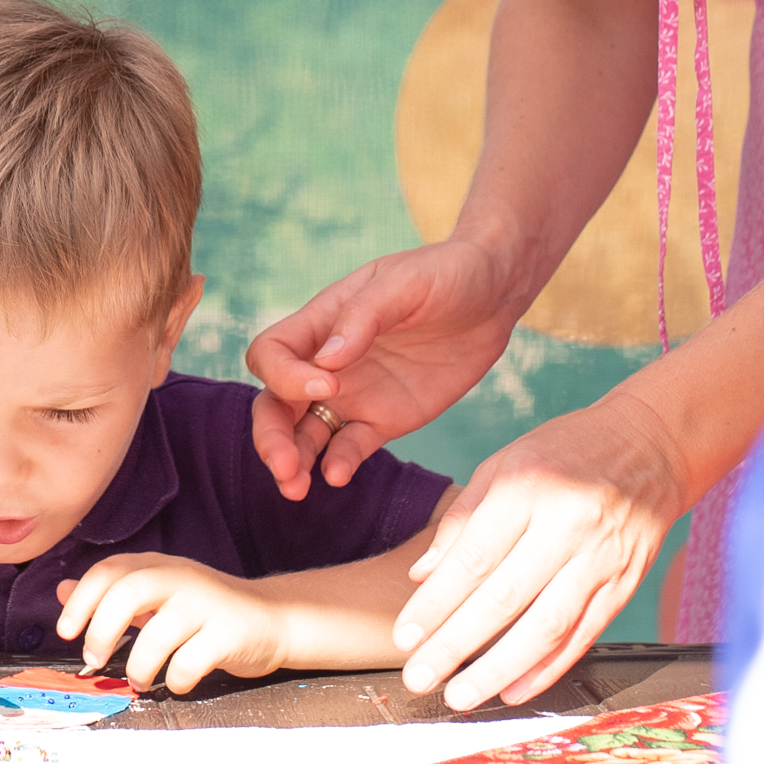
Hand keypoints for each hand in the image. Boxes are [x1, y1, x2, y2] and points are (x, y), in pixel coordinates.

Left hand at [56, 555, 292, 693]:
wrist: (272, 619)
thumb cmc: (206, 612)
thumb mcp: (157, 595)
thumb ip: (112, 593)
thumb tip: (62, 591)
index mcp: (158, 567)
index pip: (108, 571)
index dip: (81, 601)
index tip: (66, 632)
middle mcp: (181, 578)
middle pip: (128, 591)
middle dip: (102, 629)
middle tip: (93, 660)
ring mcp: (207, 605)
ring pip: (159, 633)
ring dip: (139, 666)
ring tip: (139, 680)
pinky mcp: (231, 634)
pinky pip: (191, 662)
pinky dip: (176, 679)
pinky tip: (177, 681)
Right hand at [245, 238, 523, 499]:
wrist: (492, 296)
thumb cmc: (444, 274)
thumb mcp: (405, 282)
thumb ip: (364, 316)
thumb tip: (327, 362)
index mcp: (320, 322)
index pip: (272, 354)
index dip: (285, 376)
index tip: (329, 385)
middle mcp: (326, 364)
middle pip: (274, 403)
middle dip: (271, 435)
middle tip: (284, 466)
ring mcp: (353, 395)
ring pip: (304, 433)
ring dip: (294, 460)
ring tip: (296, 488)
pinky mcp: (384, 420)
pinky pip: (350, 447)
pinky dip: (339, 463)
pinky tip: (337, 475)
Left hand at [391, 397, 684, 710]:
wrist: (651, 445)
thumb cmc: (566, 452)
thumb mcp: (505, 464)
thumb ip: (461, 519)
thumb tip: (422, 575)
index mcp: (528, 489)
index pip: (473, 558)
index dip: (436, 603)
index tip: (405, 636)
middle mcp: (566, 526)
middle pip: (504, 599)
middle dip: (456, 645)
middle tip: (419, 678)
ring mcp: (601, 559)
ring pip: (545, 626)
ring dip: (498, 669)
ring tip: (460, 696)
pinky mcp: (625, 583)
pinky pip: (583, 635)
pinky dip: (547, 668)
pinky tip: (513, 690)